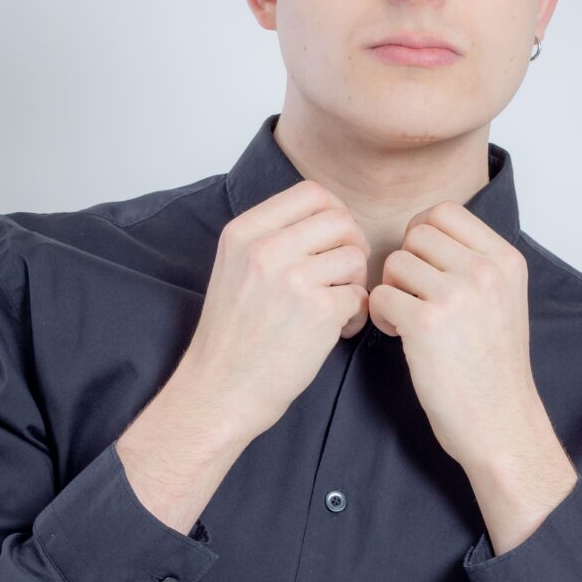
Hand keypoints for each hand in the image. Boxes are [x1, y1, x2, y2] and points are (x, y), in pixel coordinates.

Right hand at [179, 180, 370, 441]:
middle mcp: (265, 249)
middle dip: (352, 247)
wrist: (220, 389)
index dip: (334, 213)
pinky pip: (360, 296)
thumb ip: (270, 238)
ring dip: (355, 283)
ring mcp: (292, 279)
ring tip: (336, 309)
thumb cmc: (231, 337)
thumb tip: (326, 219)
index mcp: (243, 233)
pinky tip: (336, 331)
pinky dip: (356, 314)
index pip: (310, 192)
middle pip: (340, 219)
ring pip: (354, 257)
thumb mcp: (233, 269)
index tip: (333, 241)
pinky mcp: (318, 312)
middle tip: (342, 277)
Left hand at [368, 201, 573, 495]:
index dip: (421, 235)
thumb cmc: (494, 368)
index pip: (445, 212)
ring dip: (391, 290)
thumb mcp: (503, 300)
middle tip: (413, 298)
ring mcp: (456, 294)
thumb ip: (473, 263)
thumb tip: (423, 234)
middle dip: (404, 263)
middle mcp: (485, 270)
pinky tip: (400, 336)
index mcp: (505, 259)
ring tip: (407, 321)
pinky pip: (380, 296)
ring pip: (394, 262)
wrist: (501, 422)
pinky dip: (380, 315)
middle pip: (415, 233)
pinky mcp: (426, 323)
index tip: (422, 269)